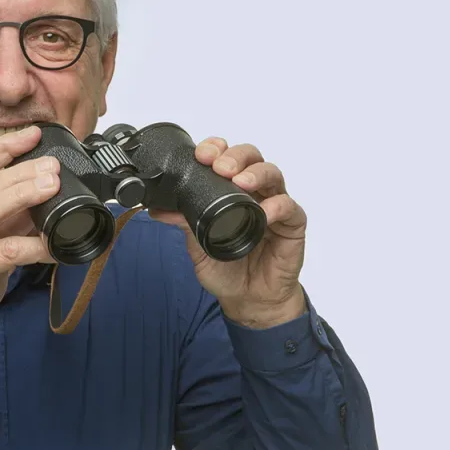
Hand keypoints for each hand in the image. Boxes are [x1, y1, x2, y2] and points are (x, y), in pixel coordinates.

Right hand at [0, 126, 59, 389]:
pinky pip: (5, 252)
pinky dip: (33, 247)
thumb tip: (36, 201)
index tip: (32, 134)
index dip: (4, 148)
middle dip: (21, 172)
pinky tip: (54, 245)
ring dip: (23, 195)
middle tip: (52, 167)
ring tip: (52, 186)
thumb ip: (0, 221)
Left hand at [149, 137, 309, 328]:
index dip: (216, 149)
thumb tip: (158, 209)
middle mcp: (254, 192)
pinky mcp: (292, 224)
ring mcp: (275, 205)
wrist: (248, 300)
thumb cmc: (227, 269)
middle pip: (251, 158)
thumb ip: (183, 224)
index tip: (202, 155)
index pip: (226, 158)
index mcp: (231, 191)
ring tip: (241, 182)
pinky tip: (265, 211)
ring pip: (272, 174)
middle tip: (220, 166)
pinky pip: (290, 207)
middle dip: (235, 156)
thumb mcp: (198, 245)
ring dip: (256, 173)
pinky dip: (278, 205)